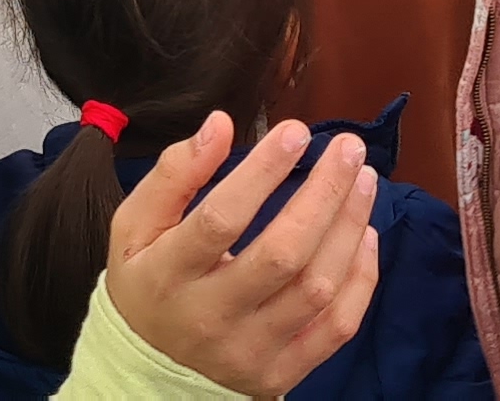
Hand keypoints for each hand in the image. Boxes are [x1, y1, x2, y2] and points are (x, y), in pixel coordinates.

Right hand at [99, 115, 378, 397]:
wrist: (149, 370)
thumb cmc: (148, 280)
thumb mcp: (134, 225)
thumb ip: (173, 174)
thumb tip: (221, 125)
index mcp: (167, 276)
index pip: (220, 220)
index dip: (262, 172)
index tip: (295, 132)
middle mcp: (210, 319)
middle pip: (281, 255)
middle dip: (324, 194)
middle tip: (349, 148)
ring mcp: (250, 351)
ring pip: (316, 289)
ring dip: (348, 228)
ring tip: (364, 180)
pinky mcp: (282, 374)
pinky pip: (336, 327)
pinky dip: (360, 279)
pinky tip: (365, 235)